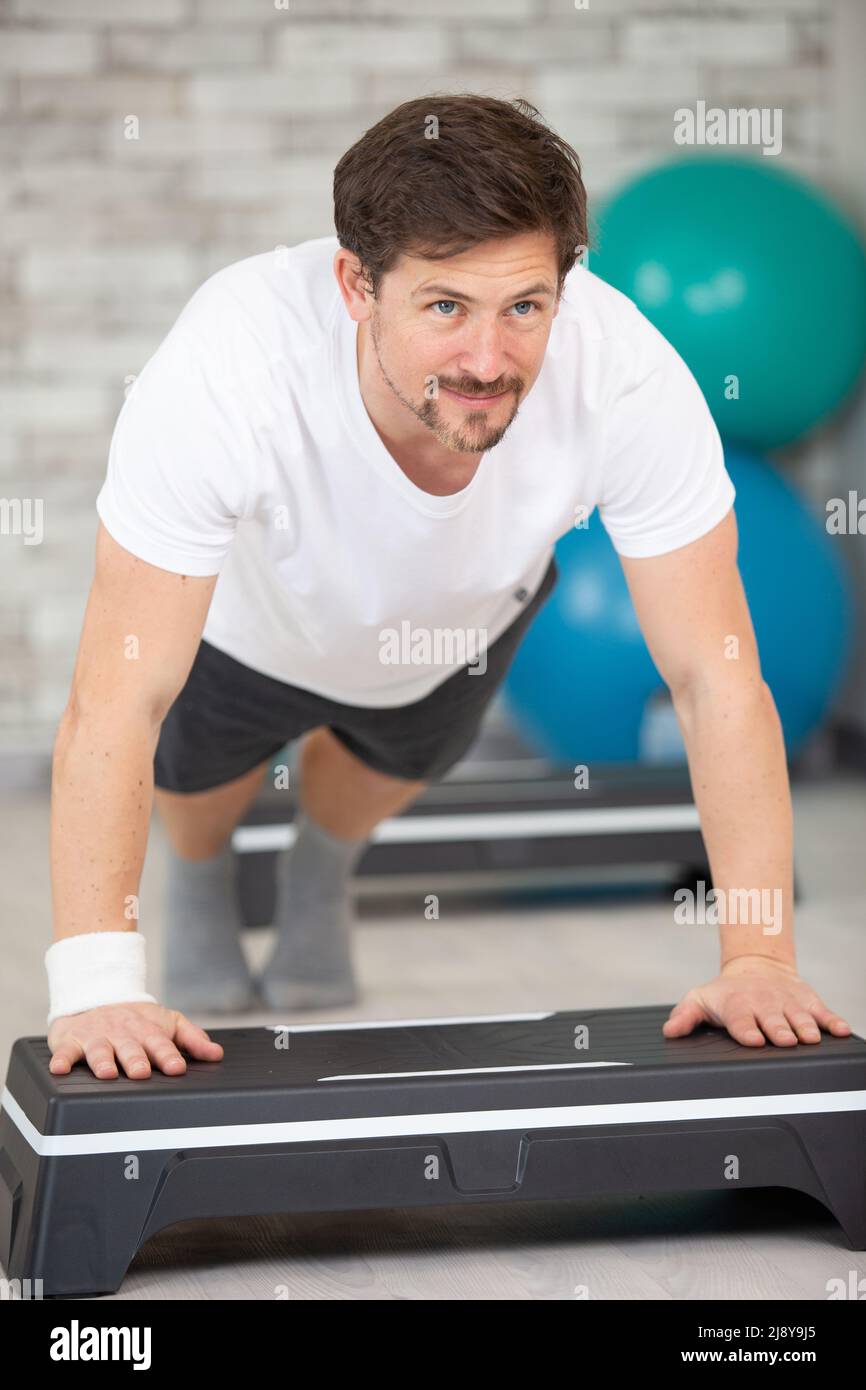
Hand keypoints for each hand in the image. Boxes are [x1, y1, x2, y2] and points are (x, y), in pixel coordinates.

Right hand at [47, 1001, 223, 1079]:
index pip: (160, 1044)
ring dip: (102, 1061)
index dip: (169, 1056)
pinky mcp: (71, 1041)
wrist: (97, 995)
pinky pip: (65, 1051)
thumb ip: (192, 1039)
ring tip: (106, 1073)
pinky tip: (59, 1068)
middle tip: (141, 1072)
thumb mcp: (167, 1022)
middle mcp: (122, 1034)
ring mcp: (97, 1036)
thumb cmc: (136, 1018)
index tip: (177, 1067)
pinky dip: (61, 1059)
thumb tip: (217, 1054)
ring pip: (99, 1050)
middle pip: (130, 1048)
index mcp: (147, 1031)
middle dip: (136, 1060)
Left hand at [662, 956, 853, 1046]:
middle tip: (785, 1040)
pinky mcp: (808, 1002)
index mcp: (738, 1006)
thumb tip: (670, 1031)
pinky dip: (833, 1021)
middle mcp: (765, 1004)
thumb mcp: (700, 999)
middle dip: (779, 1030)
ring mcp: (788, 1003)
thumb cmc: (727, 993)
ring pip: (800, 1017)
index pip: (741, 1020)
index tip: (753, 1039)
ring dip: (806, 1027)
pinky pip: (823, 1012)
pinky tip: (841, 1030)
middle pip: (773, 1020)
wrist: (756, 967)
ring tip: (810, 1038)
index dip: (747, 1030)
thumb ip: (685, 1016)